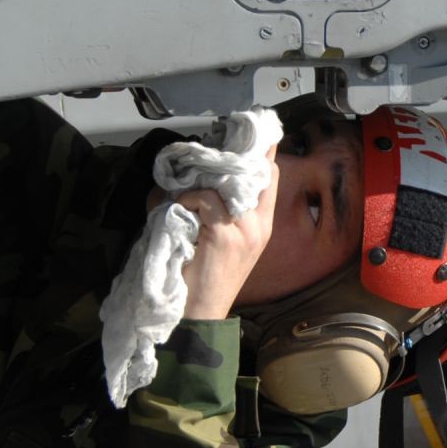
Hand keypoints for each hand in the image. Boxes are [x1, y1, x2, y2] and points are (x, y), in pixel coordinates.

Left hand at [174, 144, 277, 320]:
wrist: (199, 316)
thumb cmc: (203, 281)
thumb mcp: (222, 243)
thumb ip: (220, 212)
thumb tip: (196, 178)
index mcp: (262, 225)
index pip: (269, 175)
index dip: (257, 150)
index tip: (240, 131)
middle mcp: (258, 224)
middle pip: (253, 170)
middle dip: (227, 156)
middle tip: (201, 153)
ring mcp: (244, 229)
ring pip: (222, 182)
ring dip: (194, 182)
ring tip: (176, 195)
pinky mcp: (224, 234)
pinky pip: (203, 198)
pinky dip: (184, 200)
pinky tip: (176, 213)